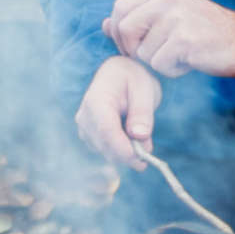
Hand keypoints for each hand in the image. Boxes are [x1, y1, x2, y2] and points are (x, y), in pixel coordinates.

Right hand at [76, 55, 161, 169]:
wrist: (115, 72)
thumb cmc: (131, 77)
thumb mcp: (144, 89)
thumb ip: (142, 113)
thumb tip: (140, 137)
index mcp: (96, 101)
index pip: (107, 132)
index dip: (124, 150)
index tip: (142, 161)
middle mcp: (85, 117)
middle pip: (106, 147)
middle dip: (129, 154)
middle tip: (149, 148)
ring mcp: (85, 128)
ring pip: (106, 153)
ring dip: (126, 152)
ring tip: (141, 132)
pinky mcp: (89, 137)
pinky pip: (106, 151)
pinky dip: (121, 150)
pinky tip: (130, 135)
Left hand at [105, 0, 234, 78]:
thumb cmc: (206, 34)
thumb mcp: (171, 19)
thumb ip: (139, 19)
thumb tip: (103, 25)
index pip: (120, 7)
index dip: (119, 32)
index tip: (133, 47)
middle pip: (124, 27)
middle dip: (131, 49)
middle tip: (152, 56)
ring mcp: (177, 16)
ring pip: (142, 50)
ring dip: (157, 62)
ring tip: (180, 56)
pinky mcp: (185, 38)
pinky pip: (159, 63)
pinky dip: (172, 70)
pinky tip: (189, 62)